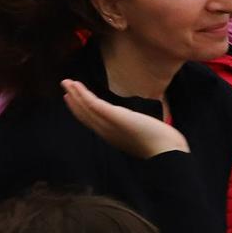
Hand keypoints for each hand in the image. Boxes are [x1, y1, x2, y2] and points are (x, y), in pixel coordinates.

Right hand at [61, 79, 188, 157]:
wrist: (166, 151)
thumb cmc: (161, 145)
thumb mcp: (143, 135)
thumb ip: (135, 128)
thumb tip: (138, 122)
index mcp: (111, 135)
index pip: (91, 121)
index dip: (80, 109)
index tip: (73, 98)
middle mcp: (105, 131)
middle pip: (84, 114)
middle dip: (73, 100)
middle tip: (65, 86)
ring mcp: (107, 124)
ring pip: (85, 107)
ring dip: (74, 93)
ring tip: (66, 81)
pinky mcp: (113, 116)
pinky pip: (92, 103)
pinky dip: (82, 94)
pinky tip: (77, 85)